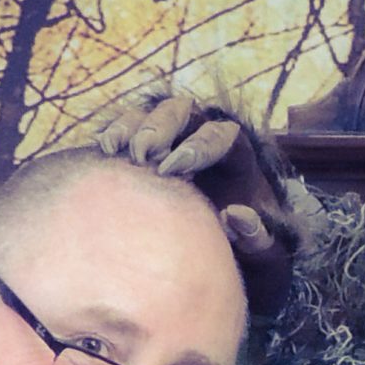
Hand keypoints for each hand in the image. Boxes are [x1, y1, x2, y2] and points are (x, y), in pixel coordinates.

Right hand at [96, 90, 306, 316]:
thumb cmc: (245, 250)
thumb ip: (256, 238)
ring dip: (133, 127)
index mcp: (237, 154)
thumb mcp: (261, 253)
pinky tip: (104, 151)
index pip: (220, 135)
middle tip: (143, 155)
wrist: (218, 252)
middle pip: (181, 112)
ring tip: (117, 151)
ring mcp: (173, 138)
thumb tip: (235, 215)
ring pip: (151, 113)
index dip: (198, 146)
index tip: (174, 169)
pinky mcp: (147, 147)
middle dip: (161, 128)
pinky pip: (129, 128)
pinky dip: (117, 135)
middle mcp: (203, 136)